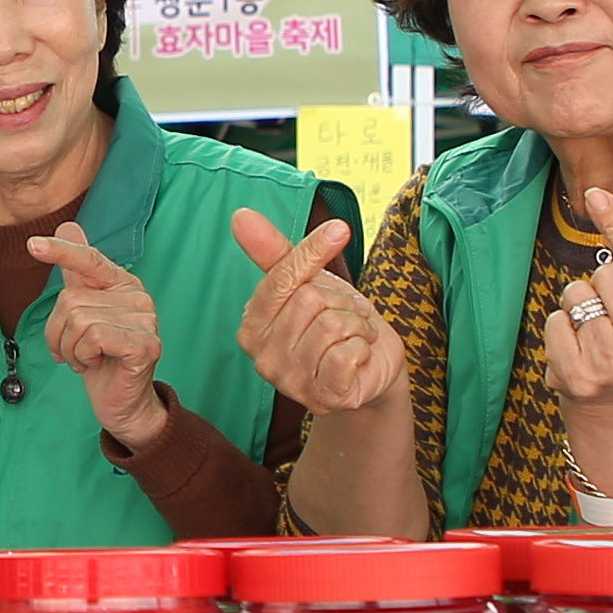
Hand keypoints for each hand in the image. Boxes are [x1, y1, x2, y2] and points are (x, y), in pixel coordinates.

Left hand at [30, 223, 167, 447]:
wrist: (122, 403)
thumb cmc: (101, 359)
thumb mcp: (82, 315)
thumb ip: (77, 273)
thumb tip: (68, 226)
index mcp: (123, 285)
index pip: (90, 260)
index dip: (62, 251)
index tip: (32, 245)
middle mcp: (138, 298)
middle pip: (71, 300)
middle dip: (59, 333)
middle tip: (73, 352)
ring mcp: (146, 321)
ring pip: (79, 321)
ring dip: (70, 349)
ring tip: (85, 359)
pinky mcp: (145, 345)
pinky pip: (92, 338)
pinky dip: (83, 356)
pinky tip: (96, 364)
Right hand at [233, 207, 404, 415]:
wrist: (371, 369)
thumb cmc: (335, 323)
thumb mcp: (308, 282)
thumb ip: (274, 252)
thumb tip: (240, 215)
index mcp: (252, 326)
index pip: (280, 278)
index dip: (314, 251)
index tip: (340, 230)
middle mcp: (263, 357)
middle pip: (310, 300)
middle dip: (343, 300)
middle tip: (349, 314)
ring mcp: (290, 382)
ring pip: (332, 325)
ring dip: (357, 324)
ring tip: (356, 335)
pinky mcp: (322, 397)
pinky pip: (346, 354)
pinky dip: (363, 348)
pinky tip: (358, 357)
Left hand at [539, 184, 612, 410]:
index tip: (596, 194)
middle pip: (604, 273)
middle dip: (604, 283)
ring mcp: (611, 363)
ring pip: (576, 294)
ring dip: (581, 304)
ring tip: (599, 332)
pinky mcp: (577, 377)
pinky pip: (554, 320)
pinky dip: (561, 327)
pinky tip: (580, 348)